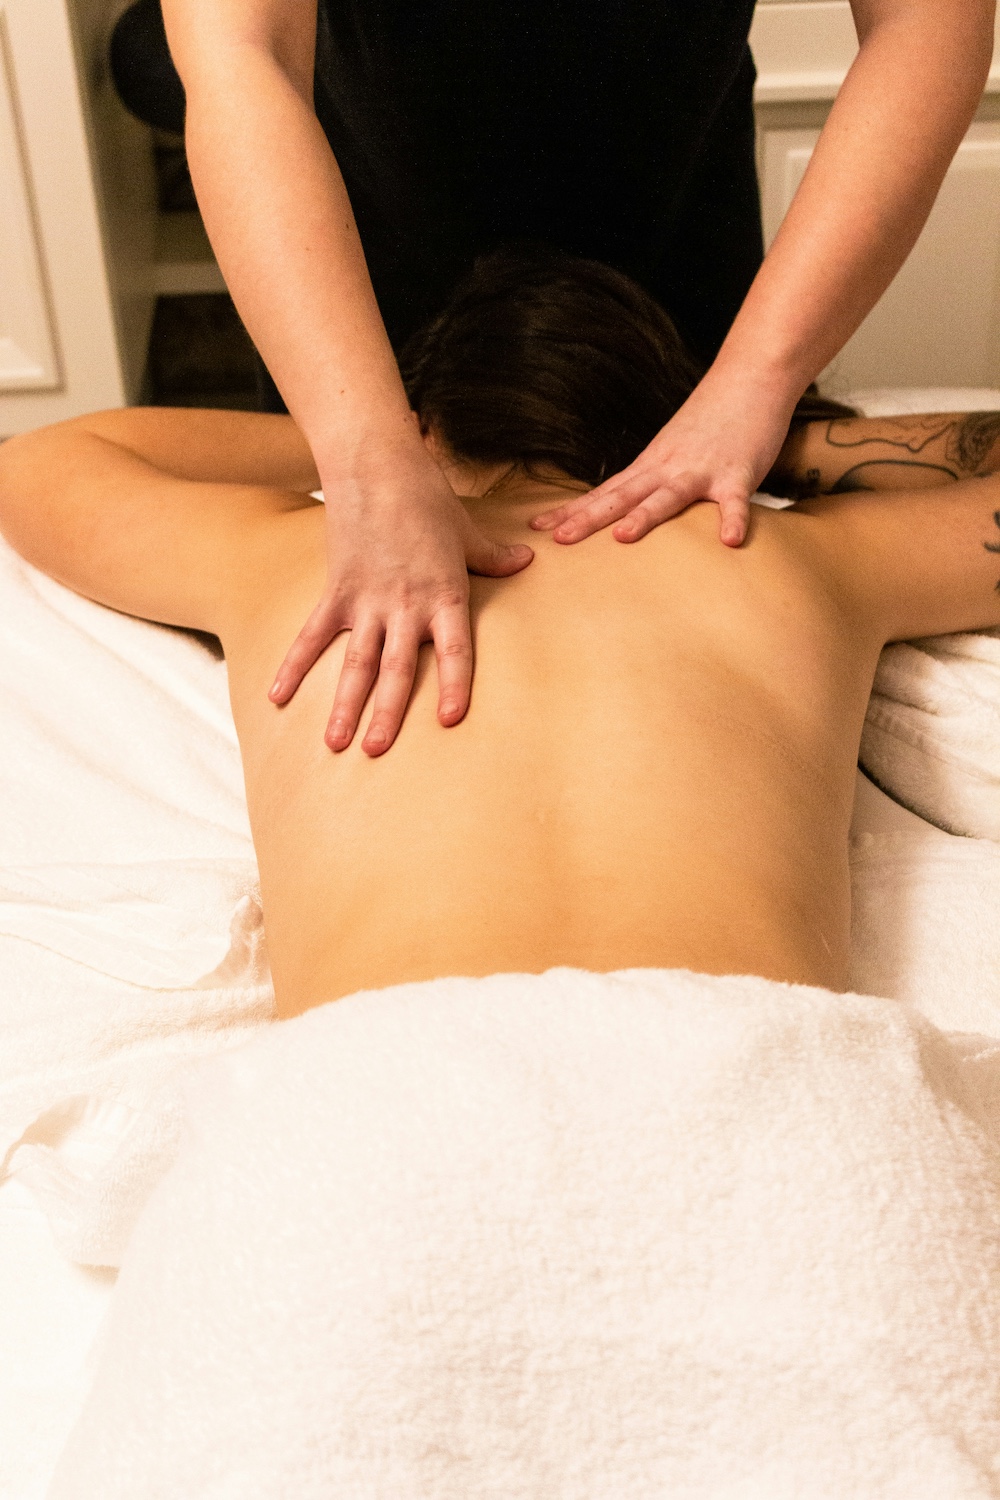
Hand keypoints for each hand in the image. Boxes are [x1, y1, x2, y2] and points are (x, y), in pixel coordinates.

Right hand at [268, 443, 532, 754]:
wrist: (376, 465)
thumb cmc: (427, 498)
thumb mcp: (468, 532)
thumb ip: (494, 557)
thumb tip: (525, 561)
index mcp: (444, 594)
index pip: (455, 649)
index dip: (452, 685)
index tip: (448, 719)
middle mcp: (405, 605)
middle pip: (396, 668)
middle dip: (387, 712)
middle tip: (377, 751)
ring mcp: (366, 600)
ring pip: (355, 661)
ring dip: (344, 704)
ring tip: (335, 743)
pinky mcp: (336, 591)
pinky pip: (312, 635)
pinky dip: (294, 666)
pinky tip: (278, 696)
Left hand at [531, 368, 797, 548]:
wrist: (751, 376)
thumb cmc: (712, 420)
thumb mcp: (671, 450)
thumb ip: (651, 480)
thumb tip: (626, 510)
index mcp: (649, 465)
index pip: (604, 492)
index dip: (572, 510)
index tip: (538, 527)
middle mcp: (667, 467)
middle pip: (622, 496)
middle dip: (589, 519)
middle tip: (558, 540)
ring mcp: (701, 469)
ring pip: (668, 496)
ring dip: (646, 516)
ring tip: (623, 537)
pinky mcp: (738, 472)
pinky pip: (734, 501)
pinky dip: (732, 519)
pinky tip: (729, 542)